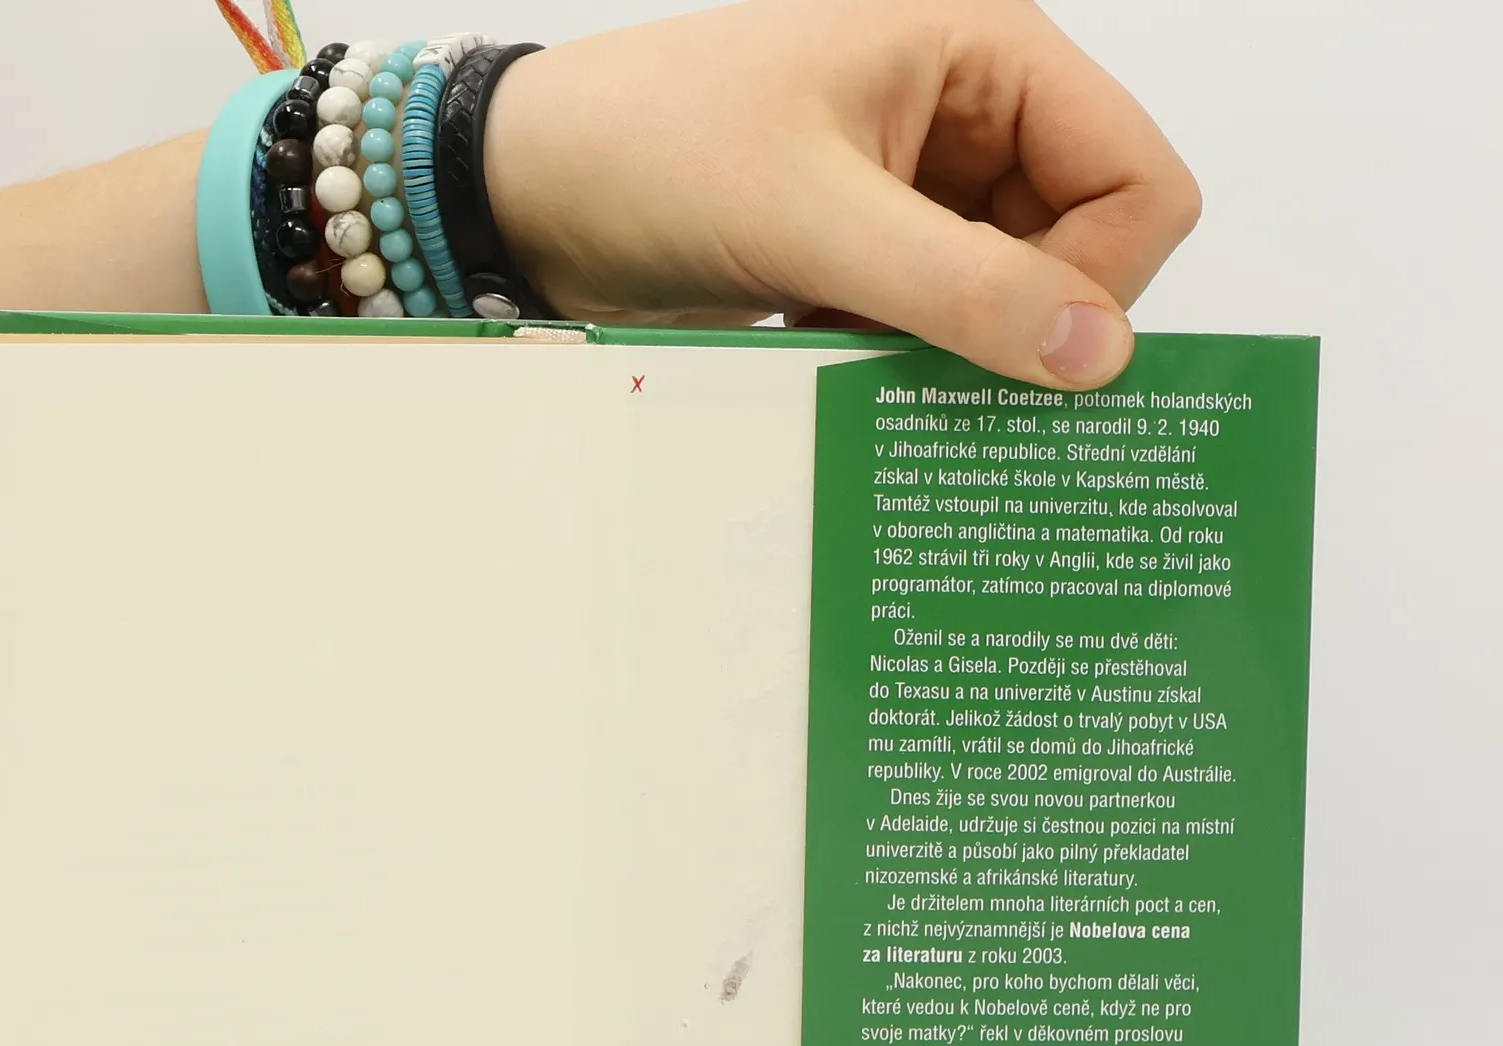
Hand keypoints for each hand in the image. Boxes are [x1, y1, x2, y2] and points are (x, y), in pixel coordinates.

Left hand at [488, 0, 1199, 387]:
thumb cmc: (653, 149)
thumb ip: (958, 287)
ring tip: (861, 355)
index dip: (1101, 281)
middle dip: (1021, 327)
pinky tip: (835, 359)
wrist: (532, 191)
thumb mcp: (812, 215)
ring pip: (1010, 303)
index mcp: (988, 56)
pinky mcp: (872, 257)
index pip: (1136, 180)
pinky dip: (905, 362)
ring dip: (954, 354)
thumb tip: (1095, 357)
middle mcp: (972, 120)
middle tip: (925, 366)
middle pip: (1085, 252)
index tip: (1020, 354)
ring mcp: (923, 194)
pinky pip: (939, 327)